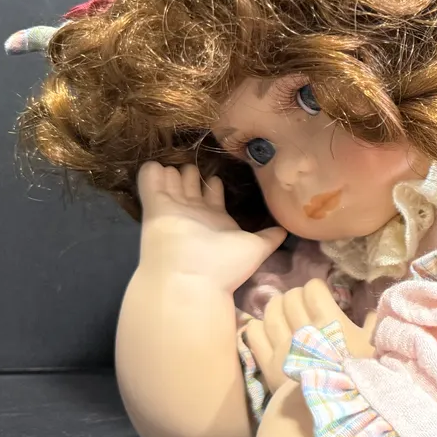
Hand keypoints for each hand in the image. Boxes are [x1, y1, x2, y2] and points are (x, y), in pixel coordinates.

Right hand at [136, 161, 286, 291]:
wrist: (192, 279)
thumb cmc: (226, 264)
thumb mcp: (257, 247)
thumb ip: (270, 236)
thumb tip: (286, 230)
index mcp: (216, 220)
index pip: (213, 197)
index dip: (214, 185)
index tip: (217, 174)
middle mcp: (194, 214)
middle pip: (191, 188)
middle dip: (192, 174)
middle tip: (194, 159)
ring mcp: (173, 209)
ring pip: (171, 184)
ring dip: (173, 172)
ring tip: (173, 157)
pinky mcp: (155, 206)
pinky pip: (151, 183)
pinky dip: (151, 173)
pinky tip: (152, 161)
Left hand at [244, 278, 377, 393]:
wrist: (333, 416)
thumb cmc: (359, 381)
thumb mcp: (375, 350)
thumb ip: (374, 326)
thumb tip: (373, 311)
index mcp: (330, 321)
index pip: (313, 289)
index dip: (316, 288)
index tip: (322, 294)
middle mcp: (302, 328)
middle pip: (290, 298)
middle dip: (296, 295)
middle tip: (303, 304)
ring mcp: (282, 346)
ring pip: (270, 312)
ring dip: (276, 307)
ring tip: (283, 312)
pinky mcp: (268, 364)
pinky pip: (254, 333)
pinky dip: (258, 326)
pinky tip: (265, 328)